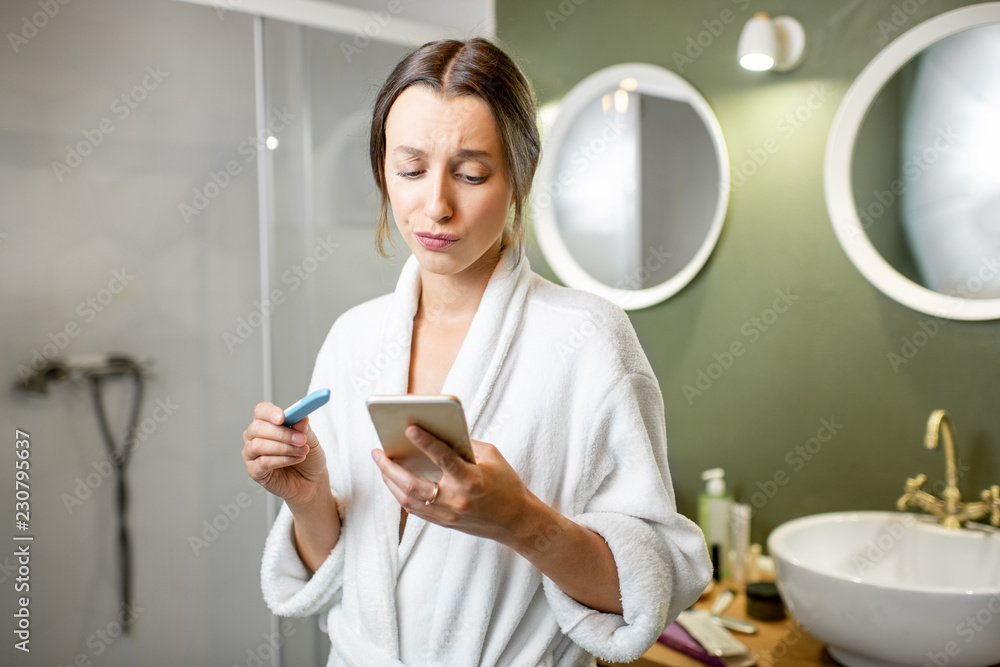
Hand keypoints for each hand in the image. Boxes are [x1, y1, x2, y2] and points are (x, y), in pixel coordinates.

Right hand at [243, 402, 327, 507]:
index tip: (283, 417)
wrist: (312, 481)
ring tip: (301, 452)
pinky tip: (294, 460)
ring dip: (284, 448)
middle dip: (282, 433)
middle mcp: (255, 436)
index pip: (261, 411)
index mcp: (267, 423)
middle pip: (257, 428)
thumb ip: (304, 428)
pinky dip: (282, 460)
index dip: (270, 412)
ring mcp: (252, 454)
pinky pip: (262, 462)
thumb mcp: (311, 440)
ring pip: (258, 445)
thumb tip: (301, 417)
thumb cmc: (308, 457)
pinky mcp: (254, 471)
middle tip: (301, 439)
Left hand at [371, 425, 532, 545]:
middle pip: (414, 485)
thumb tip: (438, 432)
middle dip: (391, 467)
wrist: (516, 521)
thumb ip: (465, 445)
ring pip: (408, 500)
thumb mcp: (491, 457)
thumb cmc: (506, 484)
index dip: (426, 442)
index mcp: (472, 480)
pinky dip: (401, 494)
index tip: (409, 428)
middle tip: (377, 451)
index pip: (444, 458)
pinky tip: (394, 481)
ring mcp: (448, 515)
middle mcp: (457, 500)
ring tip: (381, 464)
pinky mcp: (444, 523)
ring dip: (390, 481)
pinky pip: (415, 510)